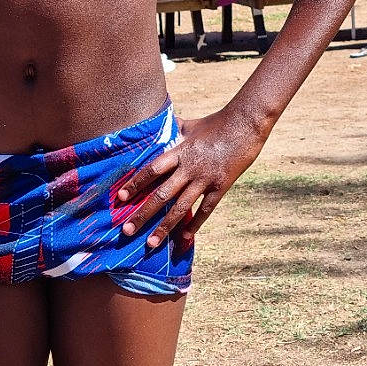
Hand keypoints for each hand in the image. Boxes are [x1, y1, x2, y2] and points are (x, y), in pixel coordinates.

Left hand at [111, 107, 268, 252]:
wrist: (246, 123)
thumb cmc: (218, 122)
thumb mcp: (191, 124)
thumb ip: (174, 129)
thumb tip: (160, 124)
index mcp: (179, 152)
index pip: (151, 171)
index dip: (135, 185)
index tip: (120, 198)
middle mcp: (189, 168)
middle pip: (161, 195)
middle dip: (143, 214)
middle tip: (127, 230)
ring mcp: (205, 179)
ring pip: (181, 208)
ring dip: (164, 227)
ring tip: (151, 243)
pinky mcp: (221, 186)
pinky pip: (206, 210)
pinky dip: (195, 225)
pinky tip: (185, 238)